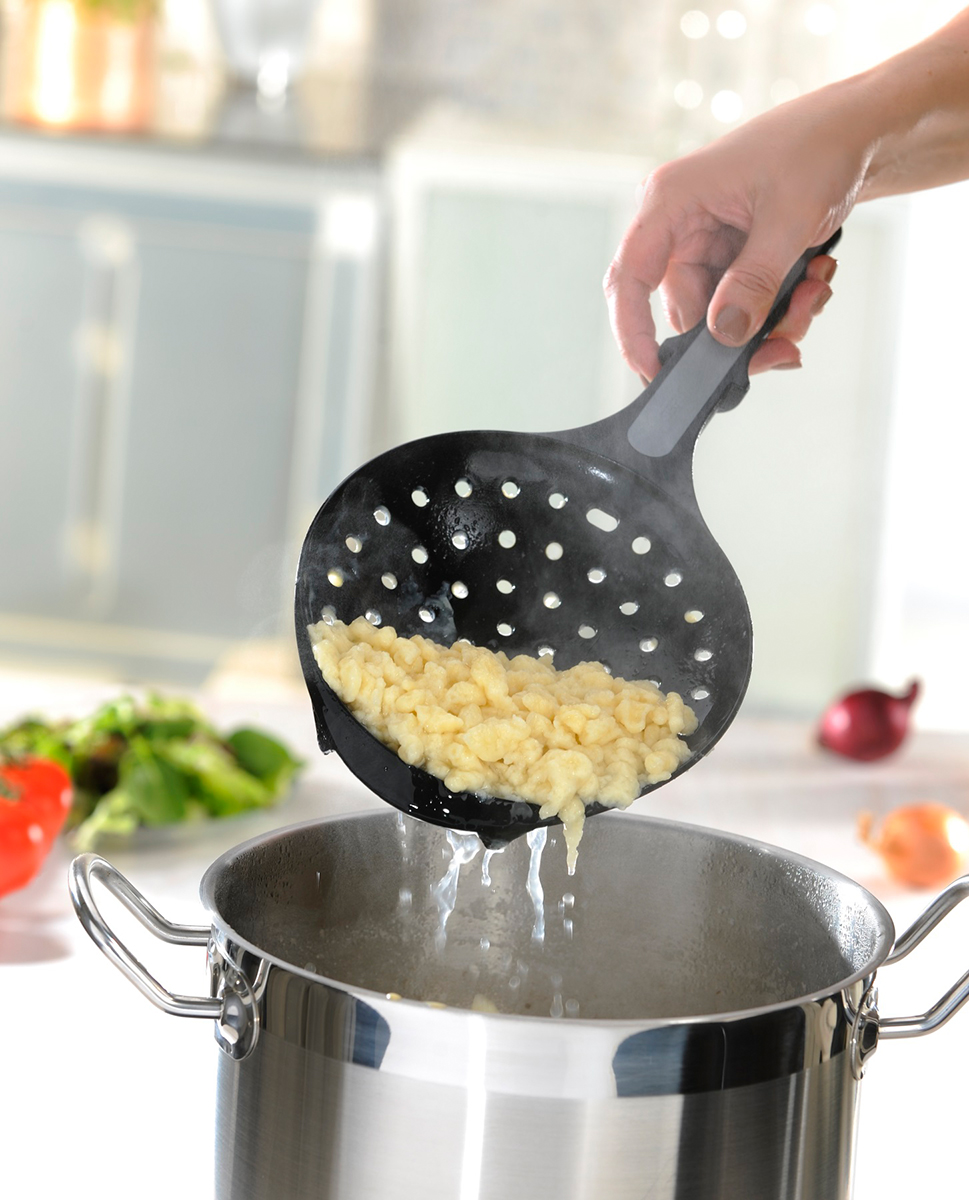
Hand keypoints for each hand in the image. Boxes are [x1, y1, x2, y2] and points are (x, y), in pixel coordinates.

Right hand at [604, 84, 872, 380]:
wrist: (857, 131)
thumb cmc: (818, 146)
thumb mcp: (790, 217)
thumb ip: (755, 280)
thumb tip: (726, 334)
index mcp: (672, 200)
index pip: (629, 277)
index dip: (633, 331)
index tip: (656, 371)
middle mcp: (680, 225)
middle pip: (687, 309)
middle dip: (739, 331)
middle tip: (788, 338)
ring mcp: (707, 244)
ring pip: (721, 314)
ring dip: (771, 319)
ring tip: (813, 291)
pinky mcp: (732, 257)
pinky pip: (743, 304)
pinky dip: (781, 307)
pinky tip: (812, 281)